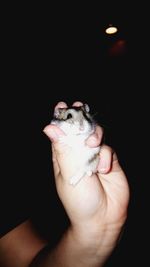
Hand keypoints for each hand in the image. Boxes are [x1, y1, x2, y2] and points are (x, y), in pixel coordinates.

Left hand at [43, 101, 129, 241]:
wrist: (103, 219)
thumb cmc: (79, 200)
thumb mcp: (68, 174)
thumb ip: (63, 150)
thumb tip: (49, 128)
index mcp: (63, 156)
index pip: (61, 133)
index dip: (61, 119)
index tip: (62, 106)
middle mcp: (78, 153)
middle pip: (79, 130)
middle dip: (81, 118)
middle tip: (80, 107)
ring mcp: (95, 156)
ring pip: (96, 134)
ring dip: (95, 135)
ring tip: (93, 145)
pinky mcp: (110, 160)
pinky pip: (109, 149)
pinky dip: (106, 157)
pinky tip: (104, 170)